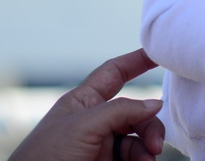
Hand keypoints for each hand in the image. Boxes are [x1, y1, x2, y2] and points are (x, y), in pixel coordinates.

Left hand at [8, 49, 164, 160]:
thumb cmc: (45, 156)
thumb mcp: (83, 125)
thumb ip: (121, 110)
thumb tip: (155, 104)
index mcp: (84, 101)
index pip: (114, 73)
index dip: (136, 61)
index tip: (159, 53)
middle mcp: (95, 120)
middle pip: (135, 111)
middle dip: (149, 123)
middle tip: (155, 143)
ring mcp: (101, 145)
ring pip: (138, 137)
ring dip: (148, 146)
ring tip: (149, 158)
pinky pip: (134, 157)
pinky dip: (142, 159)